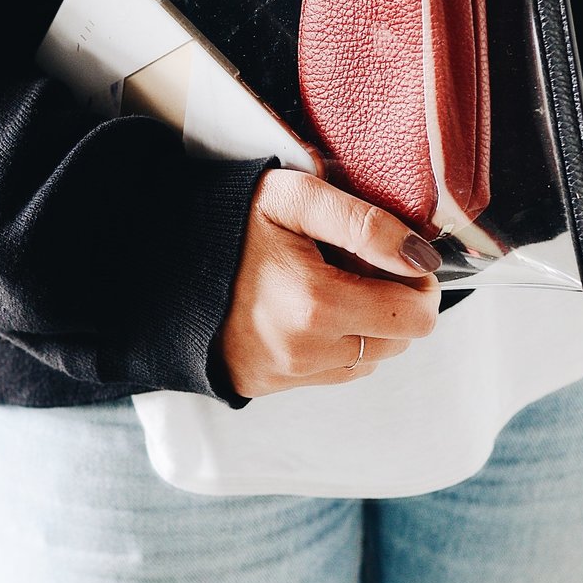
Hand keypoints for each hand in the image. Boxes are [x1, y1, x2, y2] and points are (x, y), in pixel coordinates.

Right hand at [218, 170, 441, 398]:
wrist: (161, 259)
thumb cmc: (230, 220)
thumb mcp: (295, 197)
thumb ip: (365, 223)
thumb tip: (422, 259)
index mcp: (316, 304)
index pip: (417, 316)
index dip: (418, 282)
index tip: (394, 257)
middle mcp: (304, 351)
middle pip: (399, 342)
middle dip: (393, 302)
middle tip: (355, 265)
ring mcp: (285, 374)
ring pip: (370, 360)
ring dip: (366, 325)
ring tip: (326, 285)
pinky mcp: (268, 385)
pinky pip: (333, 373)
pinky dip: (336, 344)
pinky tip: (306, 310)